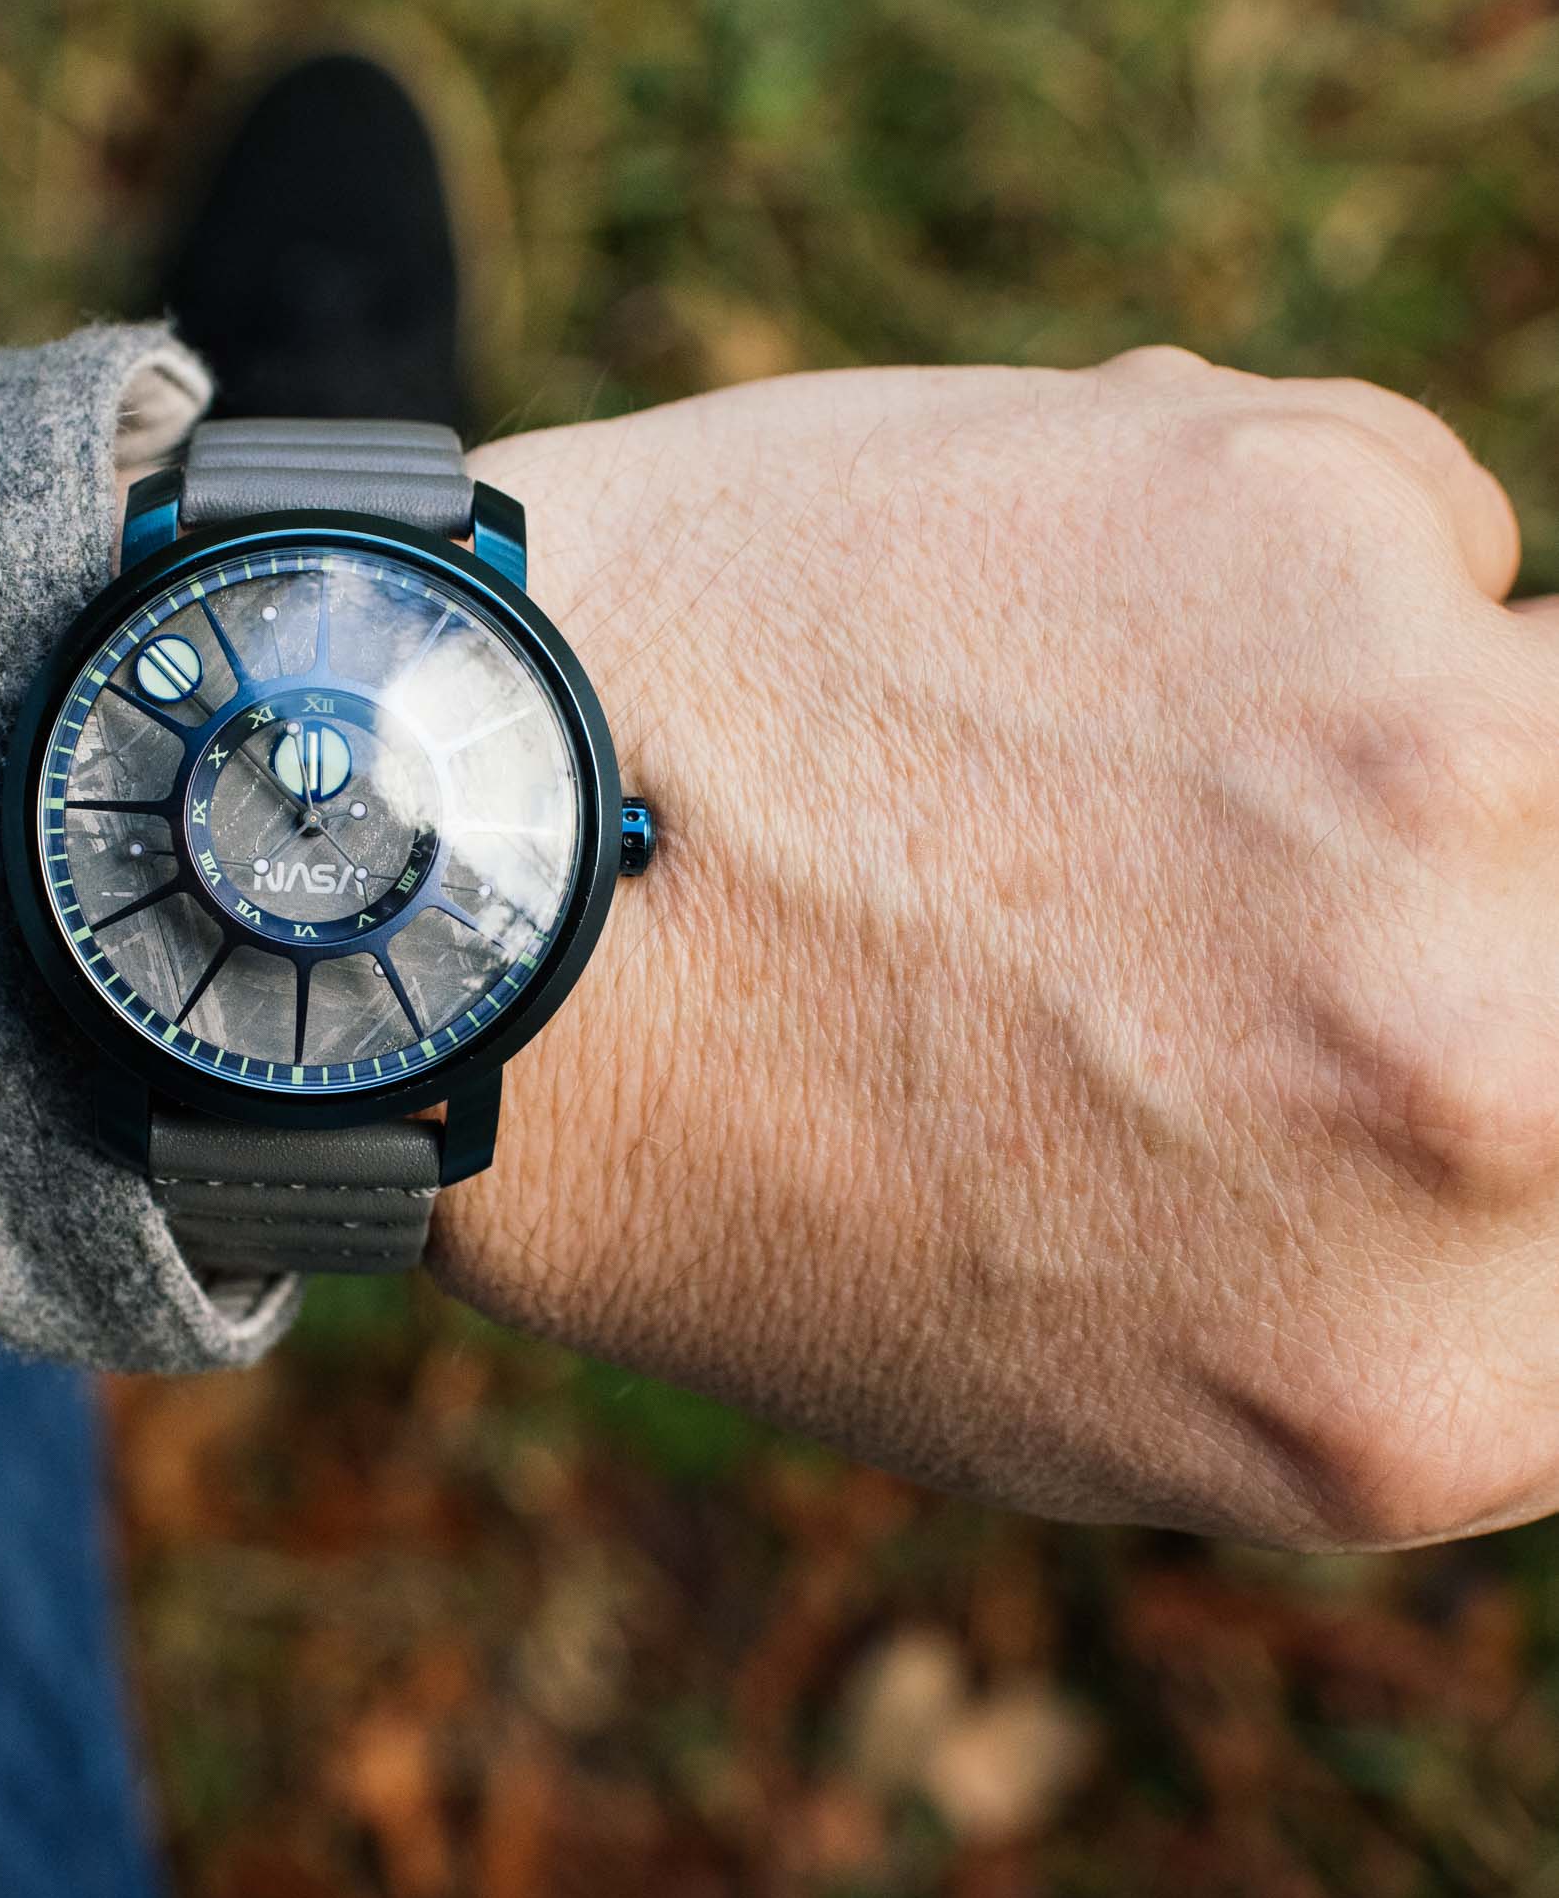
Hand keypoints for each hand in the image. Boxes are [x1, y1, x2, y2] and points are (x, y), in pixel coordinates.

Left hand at [437, 351, 1548, 1548]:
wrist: (449, 882)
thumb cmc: (710, 1146)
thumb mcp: (1063, 1372)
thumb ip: (1363, 1292)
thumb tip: (1533, 1146)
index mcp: (1410, 1388)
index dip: (1556, 1102)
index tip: (1482, 1021)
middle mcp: (1479, 1093)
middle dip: (1503, 903)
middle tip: (1263, 892)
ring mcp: (1425, 782)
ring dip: (1379, 728)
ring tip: (1093, 765)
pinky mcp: (1313, 508)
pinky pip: (1406, 528)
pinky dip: (1262, 574)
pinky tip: (1011, 634)